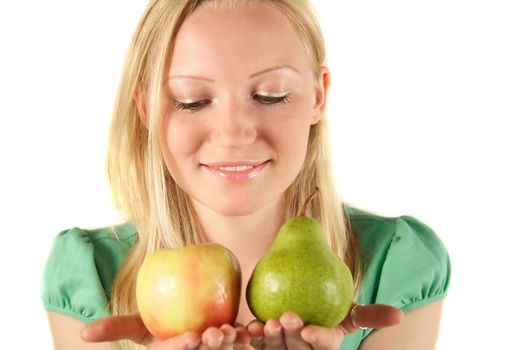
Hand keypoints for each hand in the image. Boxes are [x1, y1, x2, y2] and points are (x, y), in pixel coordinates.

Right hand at [81, 314, 251, 349]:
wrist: (182, 321)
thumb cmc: (155, 326)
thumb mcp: (135, 327)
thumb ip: (114, 329)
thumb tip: (83, 334)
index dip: (182, 348)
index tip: (191, 337)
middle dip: (212, 346)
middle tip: (220, 334)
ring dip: (232, 343)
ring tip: (239, 331)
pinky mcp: (229, 344)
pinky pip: (241, 341)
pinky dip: (249, 336)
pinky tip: (258, 328)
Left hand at [246, 303, 402, 349]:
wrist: (305, 301)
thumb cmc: (331, 307)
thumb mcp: (351, 310)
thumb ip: (371, 314)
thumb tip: (399, 316)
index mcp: (325, 346)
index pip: (324, 345)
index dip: (318, 339)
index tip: (310, 330)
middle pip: (297, 348)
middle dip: (291, 337)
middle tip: (285, 318)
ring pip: (275, 347)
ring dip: (267, 338)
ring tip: (263, 323)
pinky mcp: (264, 345)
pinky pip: (256, 343)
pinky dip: (249, 337)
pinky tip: (244, 328)